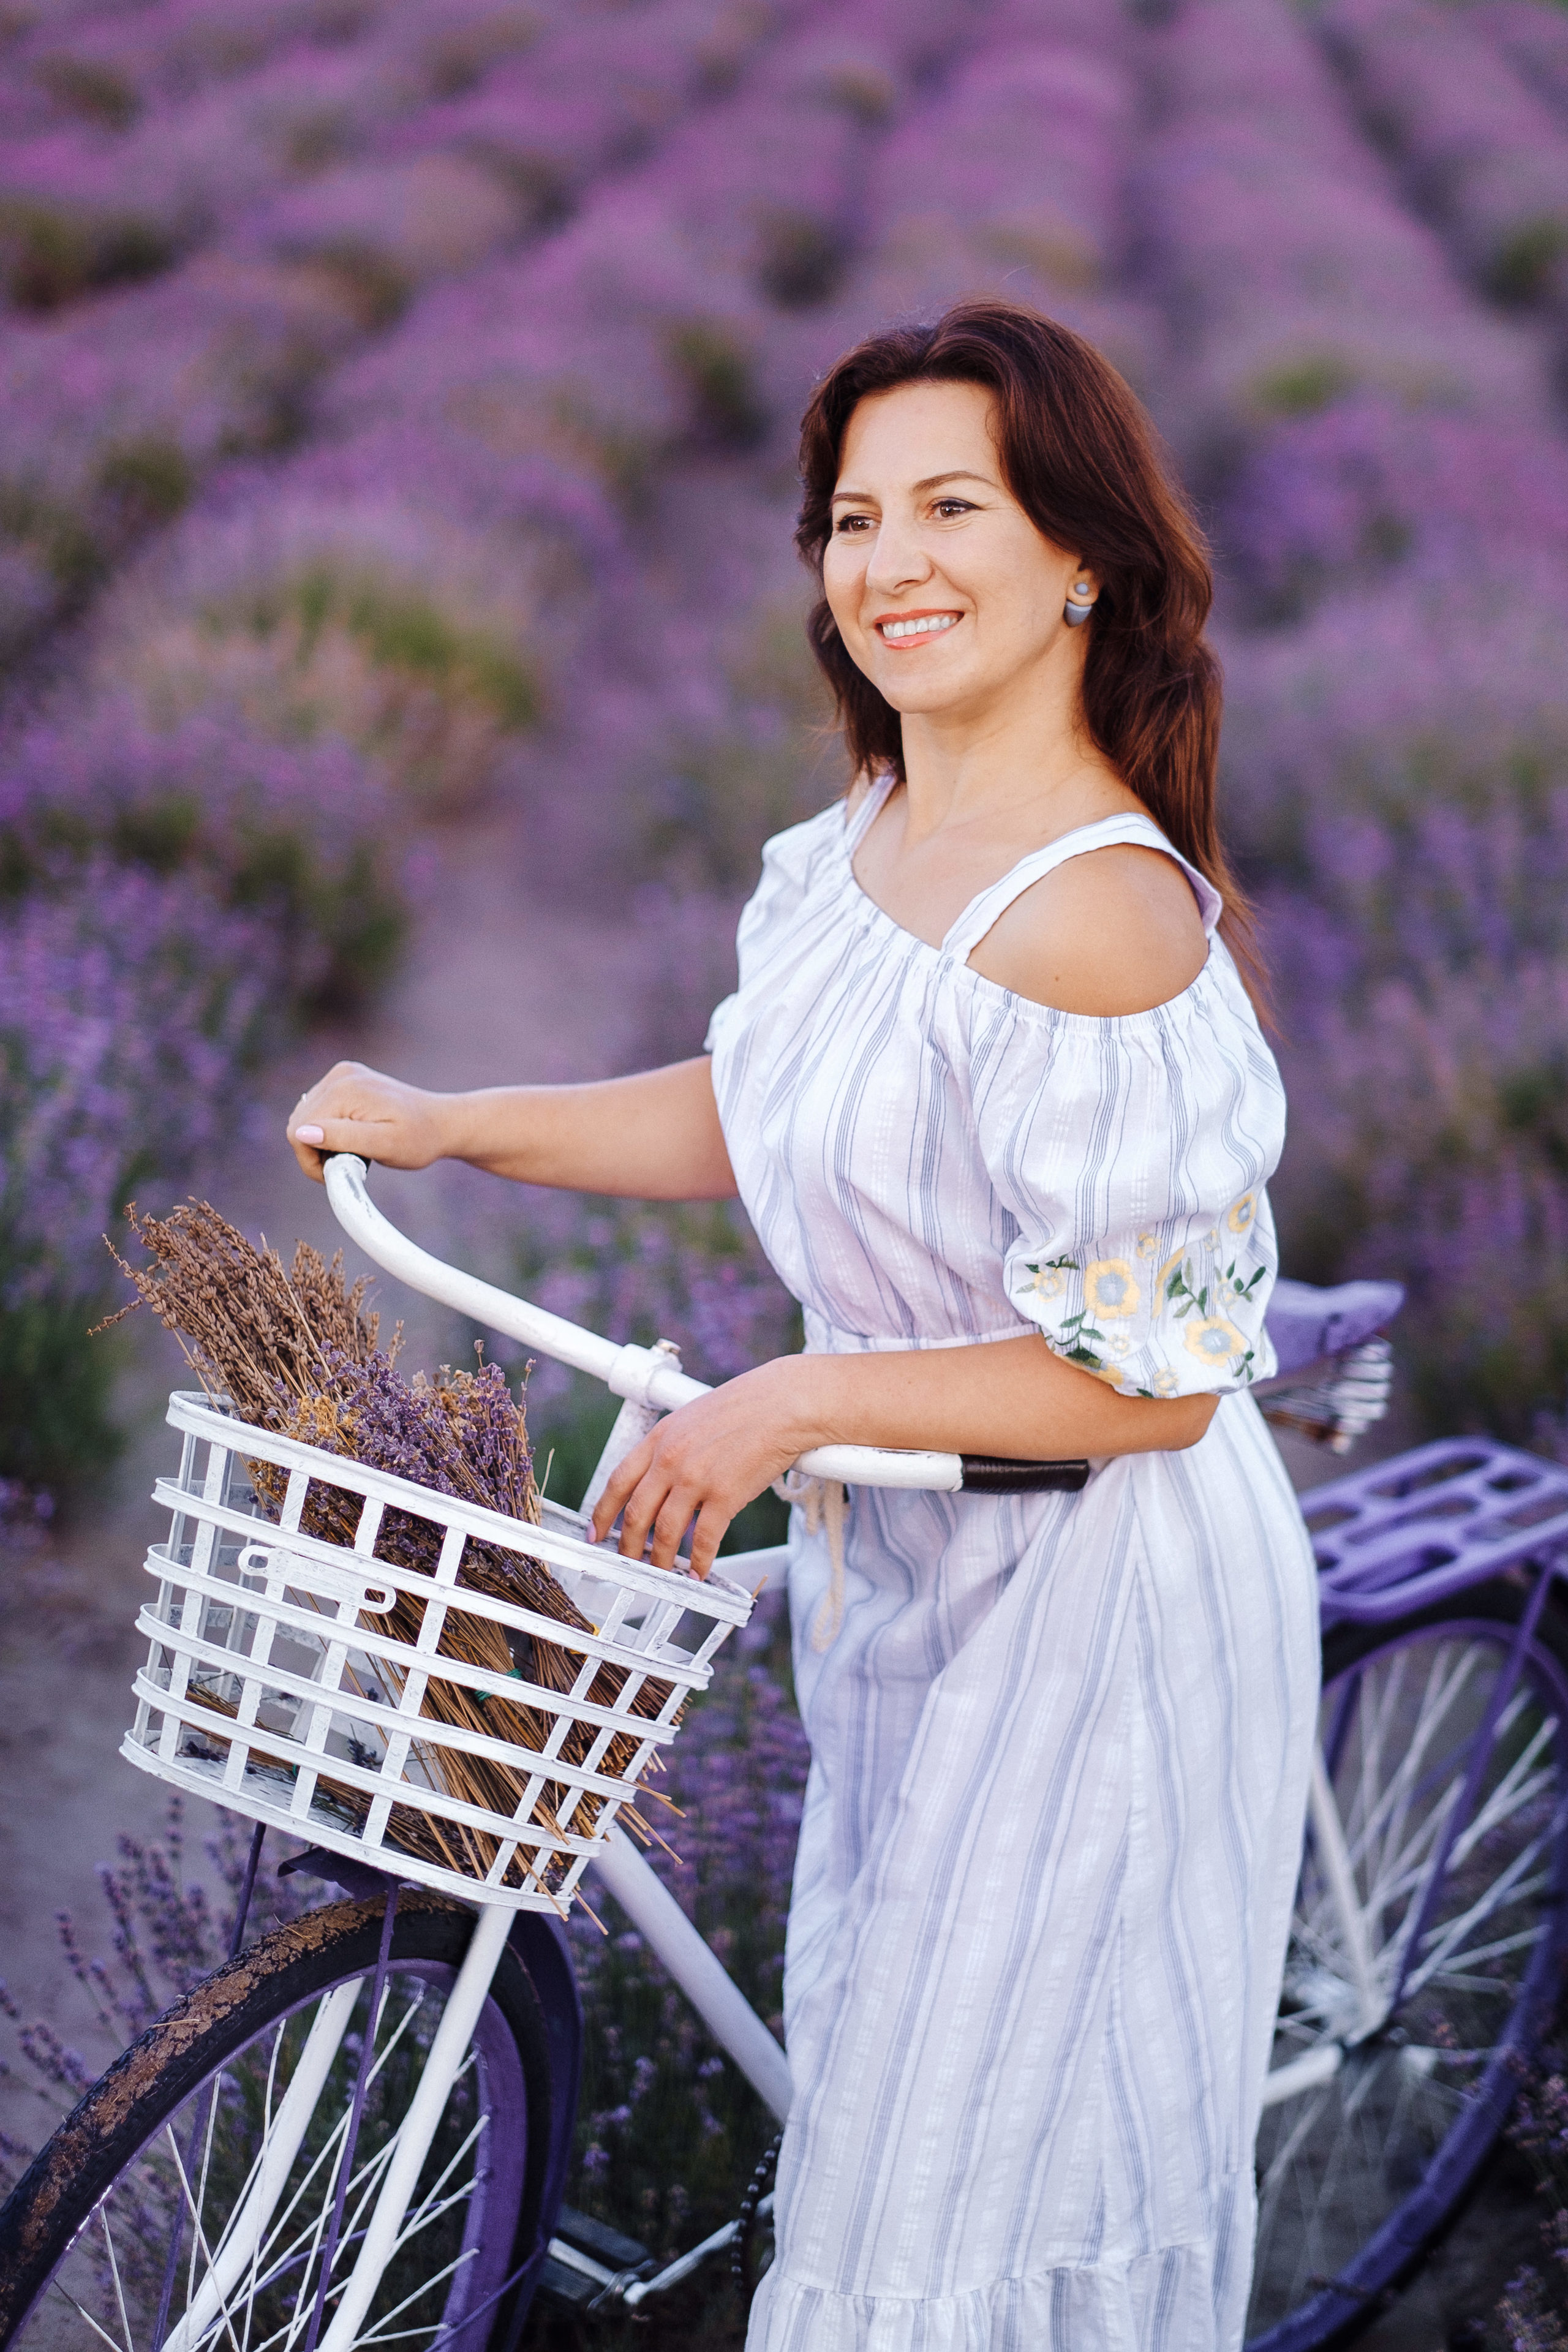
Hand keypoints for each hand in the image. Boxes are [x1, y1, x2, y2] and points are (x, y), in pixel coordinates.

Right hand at [287, 1061, 454, 1182]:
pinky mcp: (345, 1078)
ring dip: (322, 1141)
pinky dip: (328, 1129)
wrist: (441, 1123)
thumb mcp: (384, 1146)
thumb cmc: (418, 1140)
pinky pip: (318, 1109)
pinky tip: (354, 1135)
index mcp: (345, 1090)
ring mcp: (342, 1074)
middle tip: (350, 1163)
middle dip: (316, 1150)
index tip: (337, 1174)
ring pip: (306, 1117)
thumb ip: (344, 1138)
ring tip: (355, 1150)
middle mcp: (340, 1075)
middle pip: (299, 1123)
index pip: (299, 1131)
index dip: (311, 1161)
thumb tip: (302, 1132)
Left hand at [590, 1358, 818, 1576]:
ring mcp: (696, 1478)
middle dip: (628, 1546)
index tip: (595, 1533)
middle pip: (635, 1513)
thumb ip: (673, 1448)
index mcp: (660, 1437)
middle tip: (628, 1563)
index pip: (618, 1481)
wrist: (784, 1403)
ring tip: (662, 1575)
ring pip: (664, 1532)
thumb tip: (665, 1482)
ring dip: (660, 1560)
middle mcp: (670, 1459)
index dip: (602, 1513)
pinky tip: (699, 1572)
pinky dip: (698, 1561)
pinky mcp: (724, 1495)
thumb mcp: (693, 1419)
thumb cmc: (747, 1407)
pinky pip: (703, 1539)